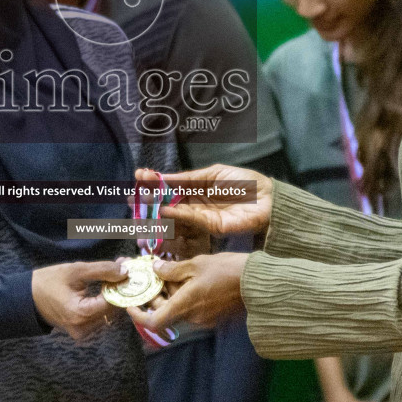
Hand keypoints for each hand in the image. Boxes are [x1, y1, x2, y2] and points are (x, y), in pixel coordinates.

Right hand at [32, 261, 126, 340]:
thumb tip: (125, 270)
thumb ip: (102, 270)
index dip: (122, 285)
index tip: (128, 268)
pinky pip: (100, 317)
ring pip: (109, 314)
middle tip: (122, 268)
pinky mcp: (82, 331)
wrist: (27, 298)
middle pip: (113, 309)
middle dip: (119, 289)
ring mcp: (83, 332)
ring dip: (114, 295)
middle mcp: (84, 328)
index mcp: (81, 314)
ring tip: (113, 275)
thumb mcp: (75, 270)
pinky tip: (105, 288)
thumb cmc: (48, 281)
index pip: (113, 301)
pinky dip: (105, 303)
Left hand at [130, 253, 247, 332]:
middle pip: (165, 313)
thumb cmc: (228, 270)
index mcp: (185, 306)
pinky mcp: (215, 316)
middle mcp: (193, 318)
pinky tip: (187, 278)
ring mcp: (205, 319)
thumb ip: (172, 269)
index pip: (154, 322)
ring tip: (170, 272)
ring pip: (178, 310)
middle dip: (156, 296)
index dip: (138, 315)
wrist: (260, 282)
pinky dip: (184, 297)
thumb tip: (156, 269)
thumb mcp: (197, 263)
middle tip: (152, 277)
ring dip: (170, 295)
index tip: (130, 304)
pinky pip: (191, 309)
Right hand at [137, 166, 273, 244]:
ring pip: (175, 214)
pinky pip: (190, 220)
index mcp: (197, 187)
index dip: (155, 183)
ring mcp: (202, 216)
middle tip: (133, 196)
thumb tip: (164, 178)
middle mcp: (196, 203)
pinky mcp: (210, 227)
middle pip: (168, 202)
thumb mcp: (213, 174)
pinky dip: (176, 214)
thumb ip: (188, 178)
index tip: (139, 176)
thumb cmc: (245, 182)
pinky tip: (164, 209)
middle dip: (150, 200)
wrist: (268, 198)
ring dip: (158, 211)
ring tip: (142, 204)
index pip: (171, 186)